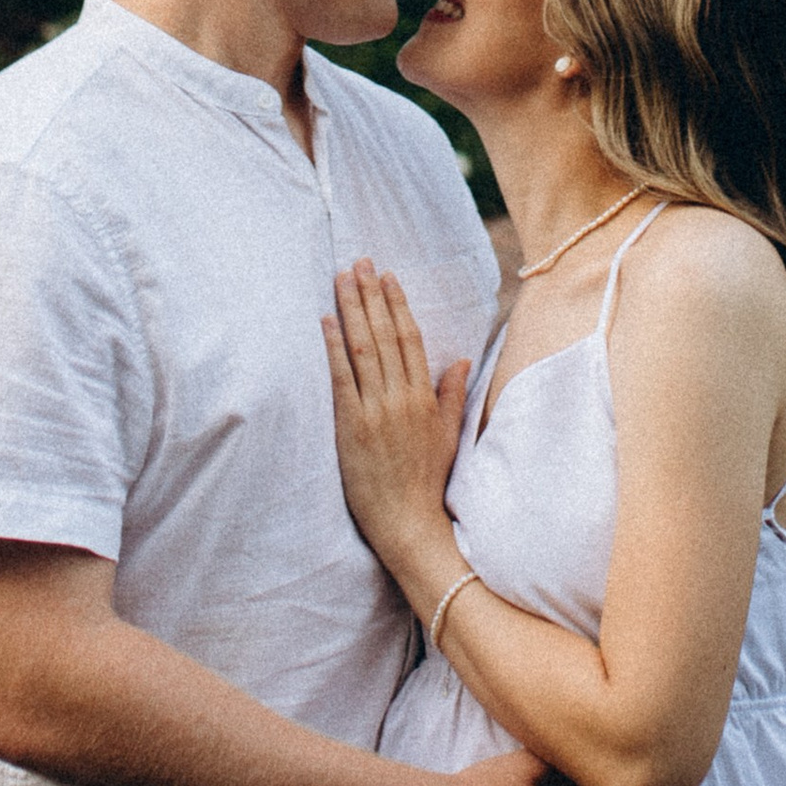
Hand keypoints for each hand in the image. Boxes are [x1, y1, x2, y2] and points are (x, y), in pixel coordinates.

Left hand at [324, 258, 468, 587]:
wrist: (408, 523)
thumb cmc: (427, 482)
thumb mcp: (448, 436)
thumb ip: (451, 395)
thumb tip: (458, 360)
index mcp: (424, 398)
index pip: (410, 338)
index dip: (397, 304)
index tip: (387, 276)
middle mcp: (401, 398)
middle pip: (385, 335)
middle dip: (371, 295)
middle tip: (360, 262)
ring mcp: (376, 411)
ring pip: (363, 349)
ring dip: (351, 310)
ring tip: (342, 279)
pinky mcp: (351, 427)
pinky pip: (341, 378)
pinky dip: (334, 347)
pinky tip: (326, 320)